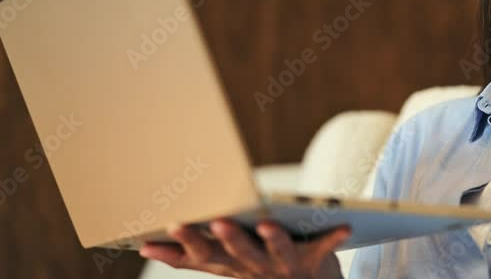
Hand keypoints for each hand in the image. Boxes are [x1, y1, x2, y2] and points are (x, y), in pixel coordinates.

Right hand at [140, 219, 350, 278]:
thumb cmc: (260, 267)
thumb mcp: (222, 262)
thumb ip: (191, 254)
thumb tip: (145, 245)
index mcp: (229, 265)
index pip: (200, 257)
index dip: (182, 246)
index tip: (163, 229)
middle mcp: (254, 270)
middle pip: (237, 254)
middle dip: (226, 238)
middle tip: (217, 221)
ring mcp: (284, 267)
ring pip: (277, 253)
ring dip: (272, 239)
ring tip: (267, 223)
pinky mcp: (314, 262)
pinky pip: (325, 248)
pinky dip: (334, 238)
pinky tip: (345, 227)